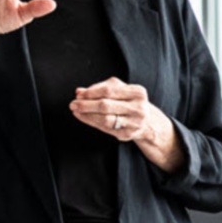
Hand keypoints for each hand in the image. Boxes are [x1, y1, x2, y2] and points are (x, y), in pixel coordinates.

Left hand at [69, 77, 184, 173]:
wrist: (148, 122)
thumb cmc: (130, 102)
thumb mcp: (121, 90)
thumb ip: (100, 88)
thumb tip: (80, 91)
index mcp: (137, 92)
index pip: (109, 90)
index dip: (91, 92)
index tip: (79, 94)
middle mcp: (138, 108)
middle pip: (106, 105)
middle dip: (86, 105)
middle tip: (73, 104)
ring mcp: (134, 123)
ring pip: (104, 119)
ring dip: (87, 115)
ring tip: (76, 111)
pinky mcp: (128, 134)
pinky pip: (105, 129)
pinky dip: (92, 122)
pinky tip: (84, 118)